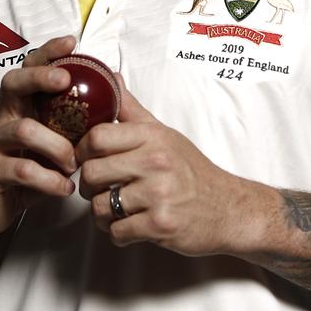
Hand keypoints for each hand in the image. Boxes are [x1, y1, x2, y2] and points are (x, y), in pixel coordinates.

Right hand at [0, 34, 78, 238]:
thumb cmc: (26, 168)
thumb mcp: (51, 141)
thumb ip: (75, 120)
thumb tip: (116, 88)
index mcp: (18, 106)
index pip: (28, 68)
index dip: (47, 52)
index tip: (71, 42)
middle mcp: (1, 118)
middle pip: (12, 84)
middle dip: (40, 77)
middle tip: (65, 81)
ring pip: (23, 130)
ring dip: (57, 146)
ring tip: (74, 164)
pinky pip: (22, 170)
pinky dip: (50, 180)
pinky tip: (64, 188)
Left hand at [76, 77, 249, 255]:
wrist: (229, 208)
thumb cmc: (192, 171)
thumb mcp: (165, 134)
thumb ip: (132, 109)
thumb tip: (111, 77)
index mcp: (153, 138)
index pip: (96, 137)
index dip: (82, 150)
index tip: (85, 159)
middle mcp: (155, 162)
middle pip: (92, 172)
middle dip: (88, 186)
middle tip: (98, 189)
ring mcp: (158, 194)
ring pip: (100, 206)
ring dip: (101, 214)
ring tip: (113, 211)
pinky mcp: (160, 224)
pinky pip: (117, 232)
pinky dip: (117, 233)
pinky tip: (128, 226)